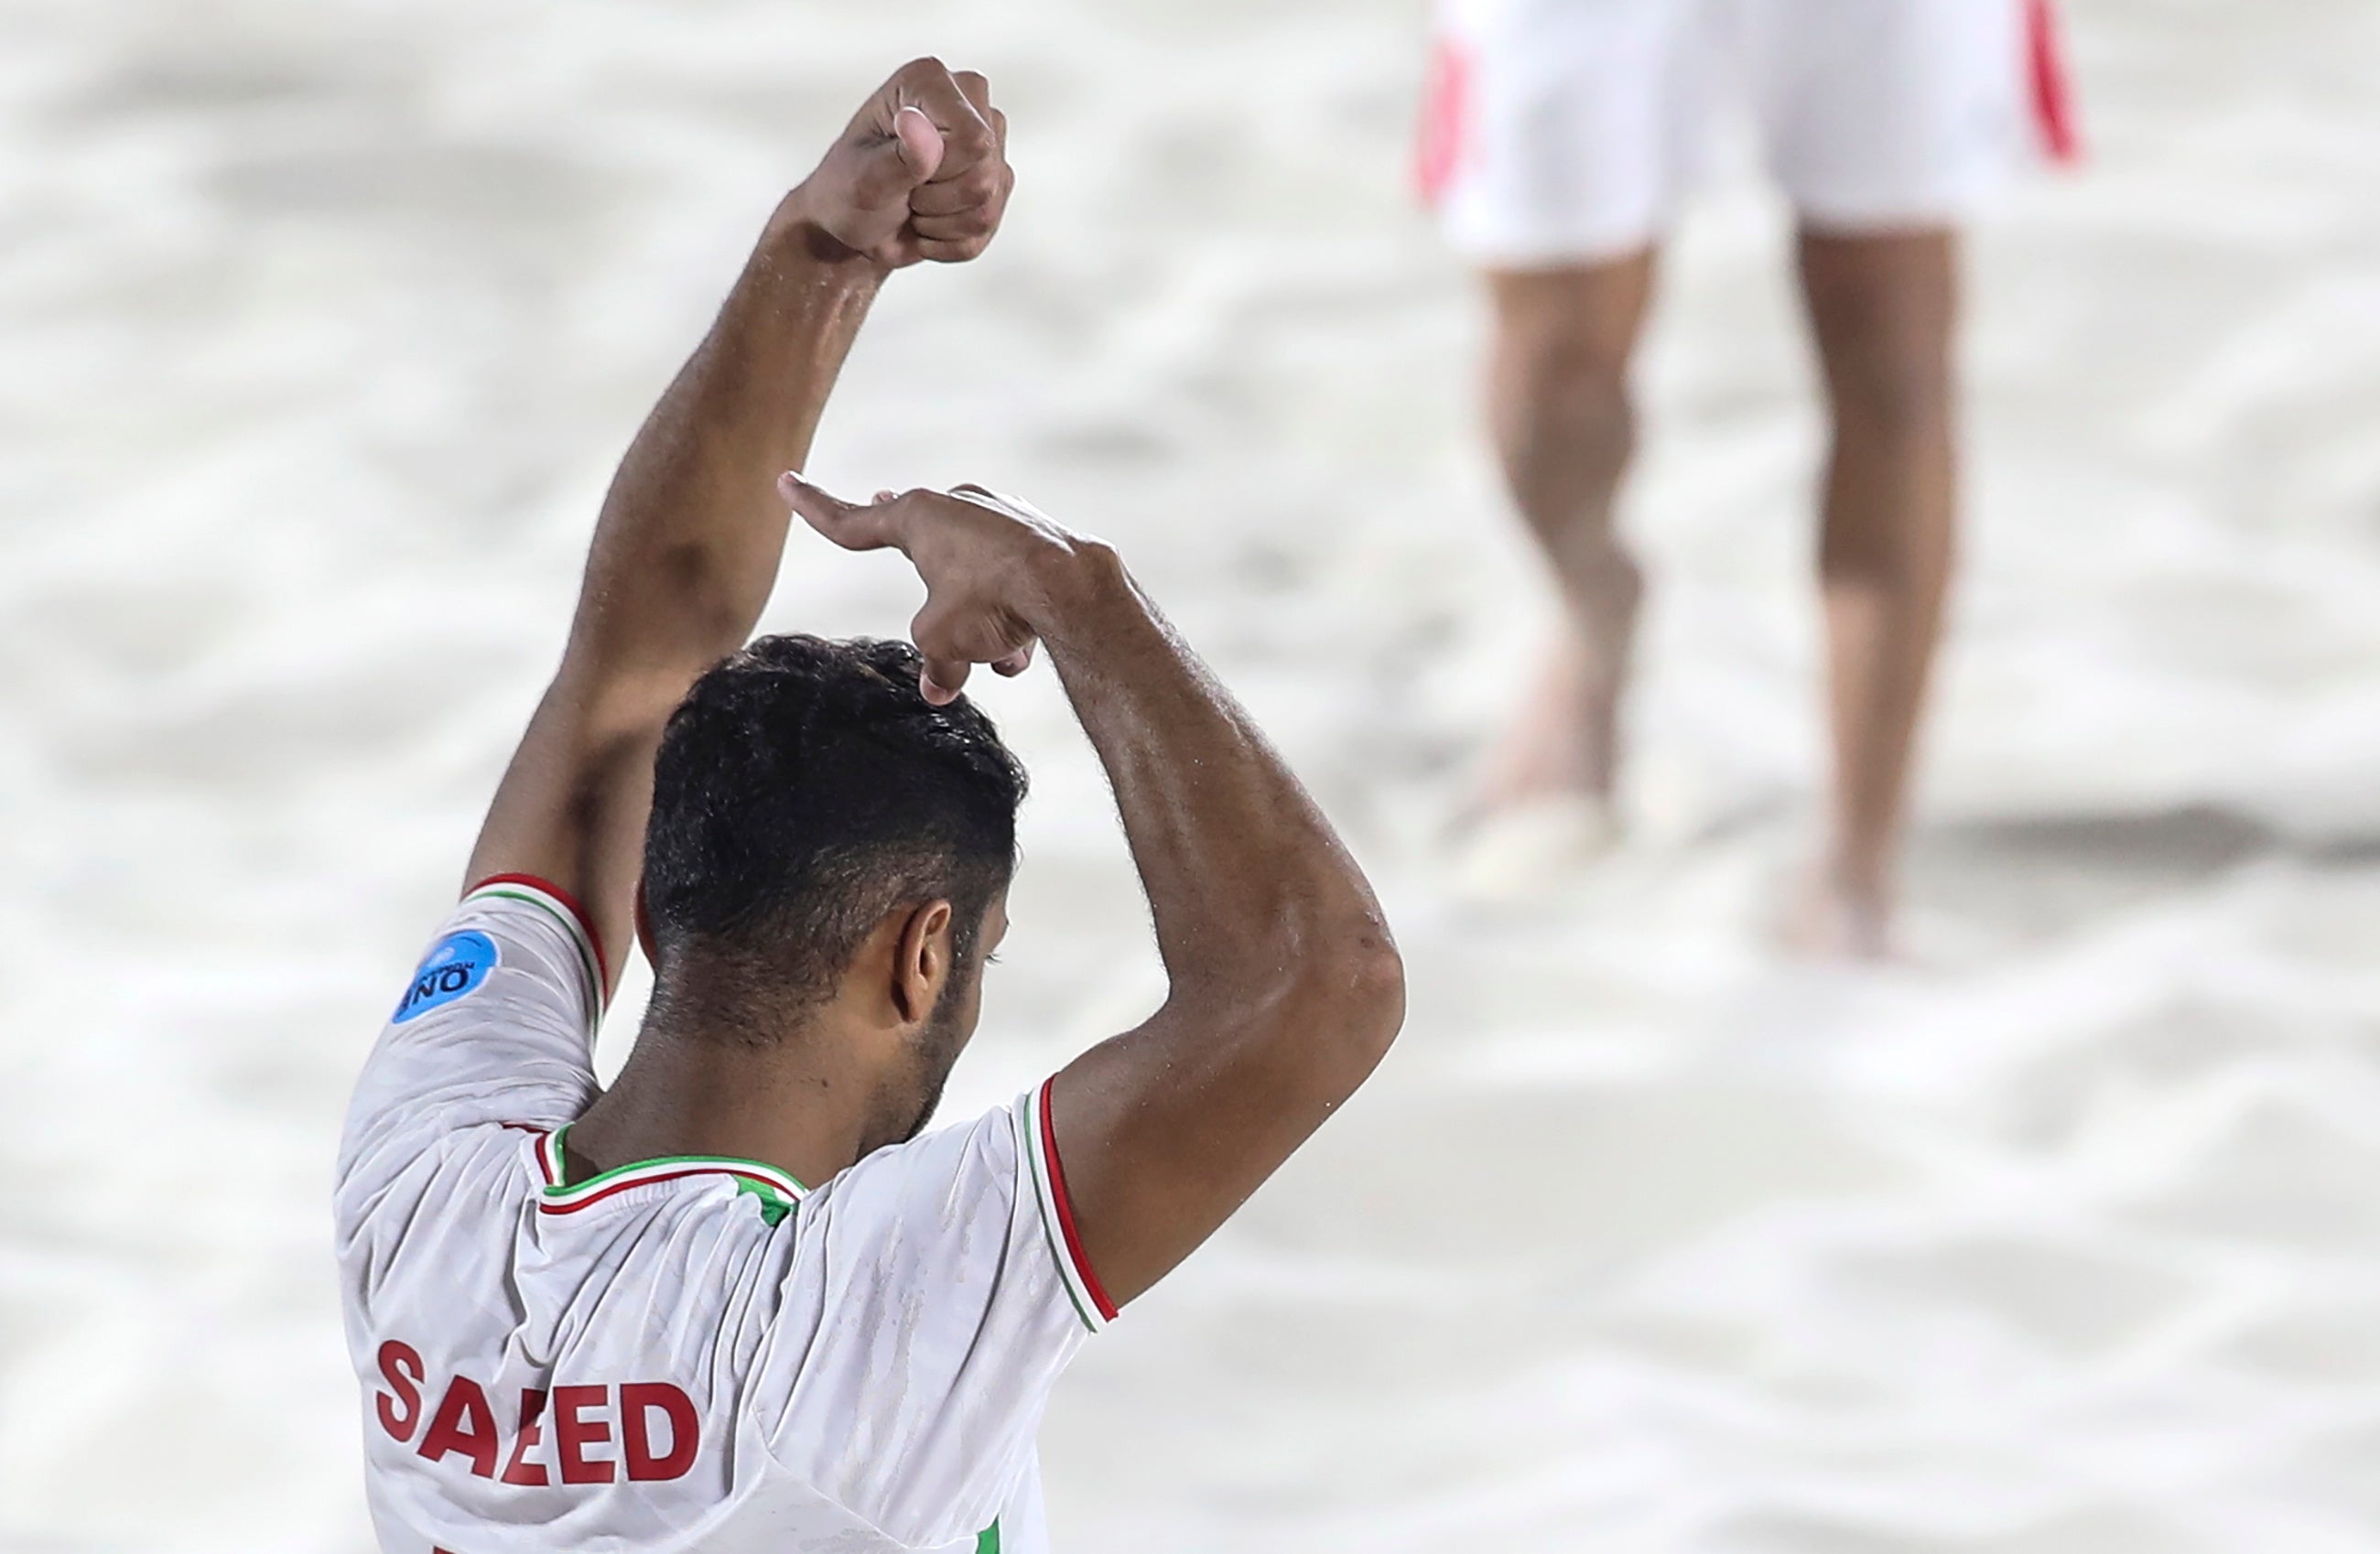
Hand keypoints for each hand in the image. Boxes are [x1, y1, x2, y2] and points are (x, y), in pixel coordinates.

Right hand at [781, 475, 1101, 704]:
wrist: (1071, 587)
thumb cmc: (990, 598)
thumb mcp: (941, 639)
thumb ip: (933, 660)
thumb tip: (939, 687)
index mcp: (917, 516)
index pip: (850, 521)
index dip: (813, 508)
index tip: (785, 482)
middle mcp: (960, 507)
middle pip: (920, 535)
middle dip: (907, 548)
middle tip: (880, 502)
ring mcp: (1004, 520)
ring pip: (972, 577)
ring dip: (975, 620)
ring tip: (994, 656)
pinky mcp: (1040, 543)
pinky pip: (1010, 588)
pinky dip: (1010, 619)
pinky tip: (1022, 652)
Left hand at [782, 58, 1013, 269]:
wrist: (854, 227)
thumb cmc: (848, 192)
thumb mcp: (864, 178)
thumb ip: (900, 156)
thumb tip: (920, 125)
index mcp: (928, 81)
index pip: (973, 138)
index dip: (941, 171)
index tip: (902, 170)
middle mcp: (966, 101)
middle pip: (985, 173)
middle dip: (939, 200)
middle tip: (905, 190)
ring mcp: (987, 139)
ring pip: (988, 203)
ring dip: (941, 222)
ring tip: (913, 205)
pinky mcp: (996, 177)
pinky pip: (988, 225)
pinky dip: (949, 239)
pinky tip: (927, 222)